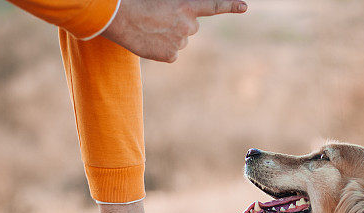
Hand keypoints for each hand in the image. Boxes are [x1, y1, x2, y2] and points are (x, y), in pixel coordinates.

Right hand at [102, 0, 247, 61]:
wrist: (118, 16)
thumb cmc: (136, 2)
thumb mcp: (162, 0)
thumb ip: (177, 6)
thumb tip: (187, 15)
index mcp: (186, 6)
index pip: (214, 5)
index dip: (231, 5)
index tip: (245, 6)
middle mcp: (189, 24)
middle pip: (191, 27)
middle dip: (179, 25)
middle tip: (158, 19)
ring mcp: (181, 42)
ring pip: (180, 41)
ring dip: (168, 36)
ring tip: (150, 28)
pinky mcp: (171, 55)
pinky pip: (171, 54)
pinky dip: (161, 49)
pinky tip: (149, 41)